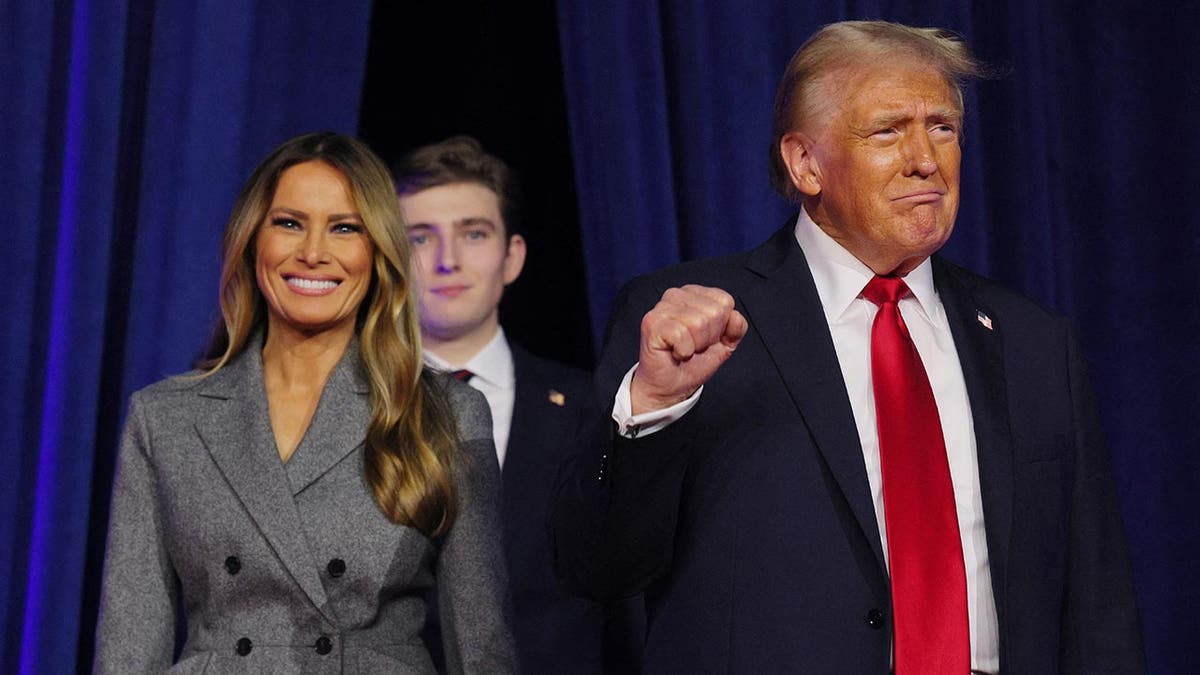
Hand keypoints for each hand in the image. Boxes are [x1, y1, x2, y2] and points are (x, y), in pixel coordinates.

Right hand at [631, 285, 747, 413]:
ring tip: (684, 349)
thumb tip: (735, 317)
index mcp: (694, 294)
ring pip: (698, 322)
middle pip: (714, 312)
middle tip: (693, 346)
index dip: (721, 327)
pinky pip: (681, 335)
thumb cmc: (692, 363)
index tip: (705, 338)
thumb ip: (736, 328)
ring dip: (695, 346)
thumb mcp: (724, 344)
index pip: (725, 301)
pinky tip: (673, 352)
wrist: (670, 387)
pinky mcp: (652, 323)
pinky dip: (683, 351)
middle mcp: (676, 295)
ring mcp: (662, 307)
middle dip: (709, 337)